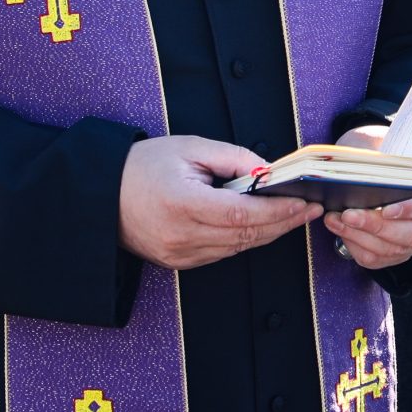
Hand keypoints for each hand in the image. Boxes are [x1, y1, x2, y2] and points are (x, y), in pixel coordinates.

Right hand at [118, 135, 318, 270]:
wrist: (102, 194)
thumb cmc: (142, 166)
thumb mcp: (189, 148)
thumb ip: (233, 159)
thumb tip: (268, 172)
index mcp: (183, 204)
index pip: (244, 215)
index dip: (279, 211)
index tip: (304, 202)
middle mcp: (181, 235)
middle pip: (247, 235)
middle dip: (284, 222)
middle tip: (310, 209)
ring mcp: (179, 254)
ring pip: (238, 247)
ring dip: (267, 233)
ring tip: (292, 214)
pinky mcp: (177, 262)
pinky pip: (221, 253)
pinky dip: (243, 239)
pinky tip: (260, 225)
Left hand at [323, 124, 411, 271]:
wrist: (367, 165)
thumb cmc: (375, 151)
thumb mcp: (377, 142)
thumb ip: (375, 153)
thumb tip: (362, 166)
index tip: (387, 209)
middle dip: (377, 227)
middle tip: (349, 214)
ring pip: (392, 249)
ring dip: (359, 236)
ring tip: (334, 219)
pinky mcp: (392, 252)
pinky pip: (374, 259)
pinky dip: (354, 245)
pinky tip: (338, 229)